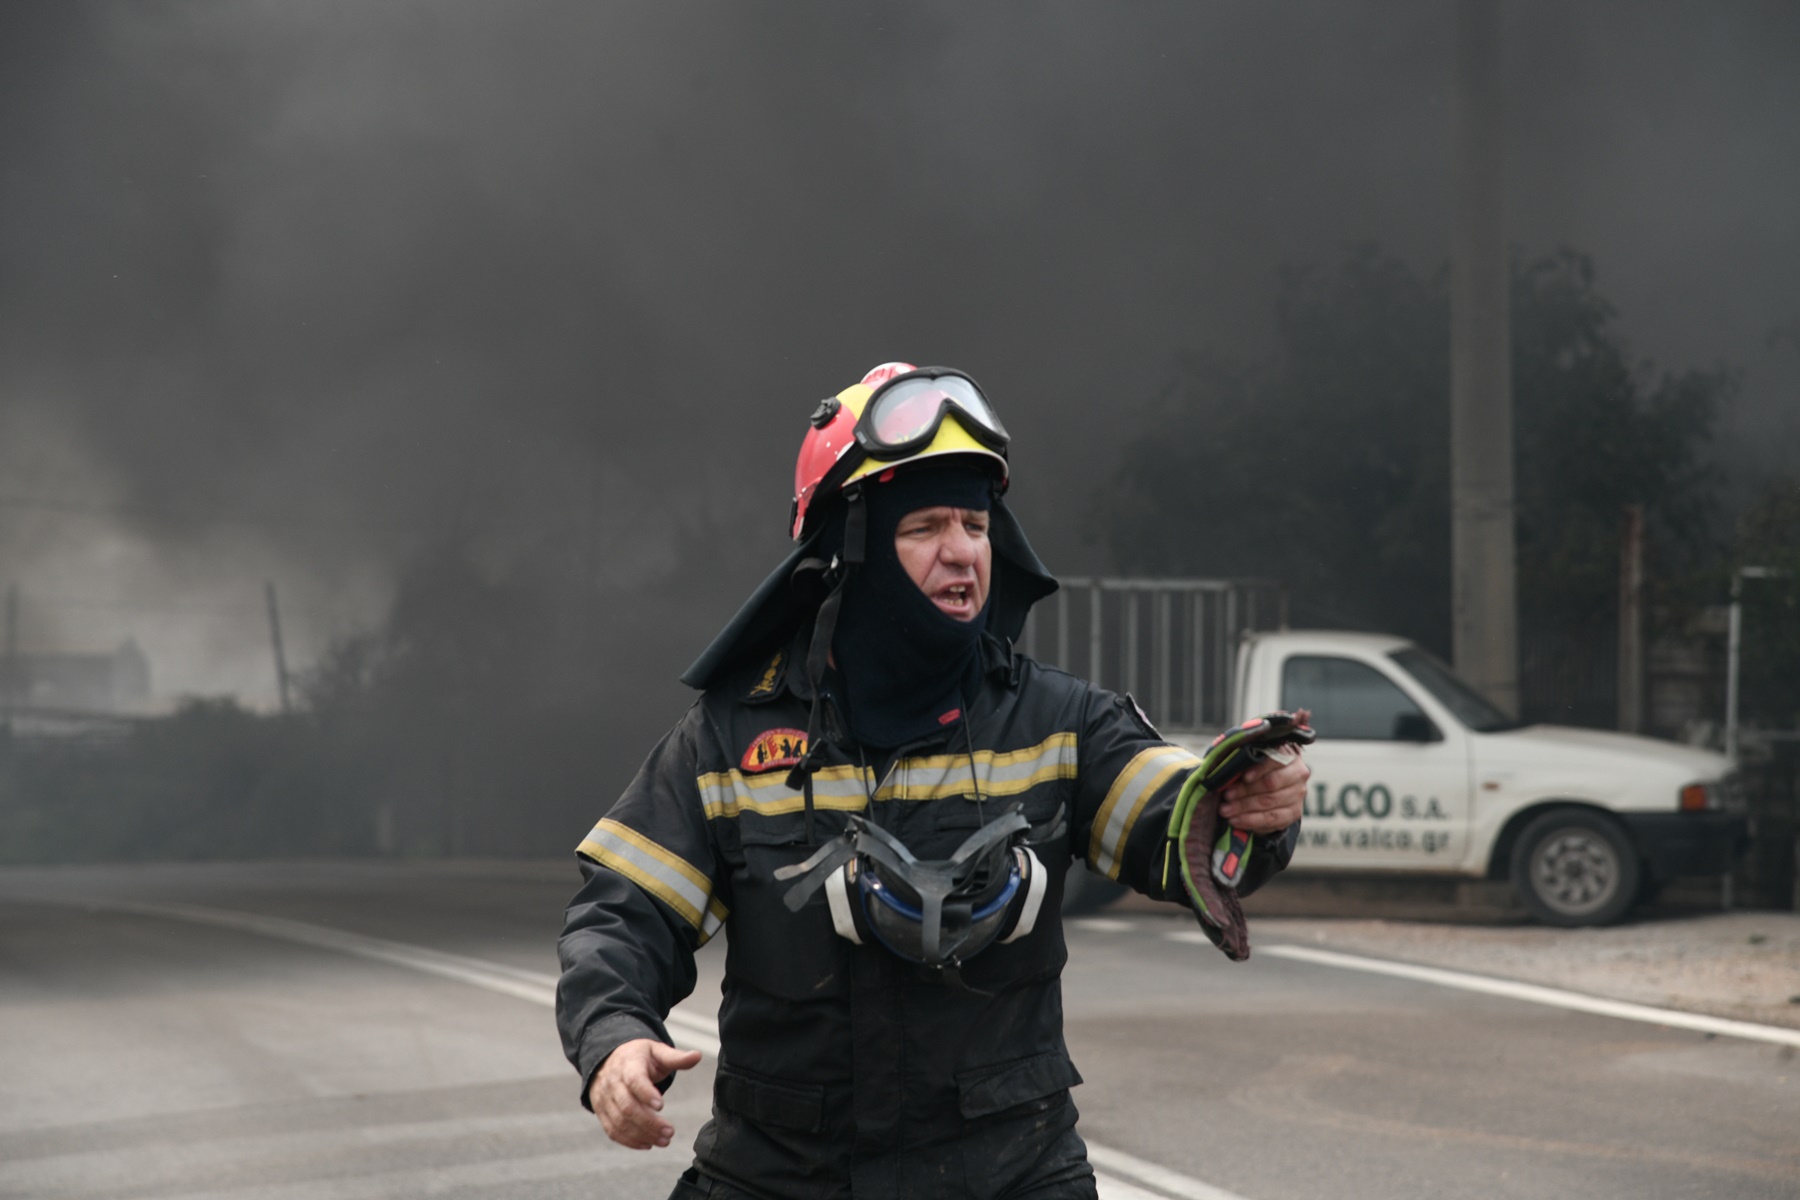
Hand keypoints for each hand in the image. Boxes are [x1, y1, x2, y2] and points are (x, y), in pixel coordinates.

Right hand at [588, 1038, 702, 1149]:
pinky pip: (613, 1131)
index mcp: (628, 1064)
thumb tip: (698, 1056)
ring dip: (642, 1135)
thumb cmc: (638, 1057)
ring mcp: (604, 1099)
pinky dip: (630, 1141)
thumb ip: (676, 1057)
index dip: (646, 1093)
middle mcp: (612, 1082)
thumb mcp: (656, 1051)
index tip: (661, 1105)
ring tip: (664, 1141)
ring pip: (620, 1122)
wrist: (608, 1061)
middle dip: (649, 1122)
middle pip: (627, 1106)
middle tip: (670, 1132)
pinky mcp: (602, 1113)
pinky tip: (648, 1144)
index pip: (634, 1080)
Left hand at [1218, 748, 1308, 833]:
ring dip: (1244, 808)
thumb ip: (1241, 763)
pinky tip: (1236, 821)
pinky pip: (1272, 820)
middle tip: (1226, 796)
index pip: (1275, 760)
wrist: (1273, 788)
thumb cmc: (1256, 769)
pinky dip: (1251, 821)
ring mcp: (1298, 794)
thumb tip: (1224, 771)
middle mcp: (1298, 773)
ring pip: (1270, 803)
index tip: (1244, 777)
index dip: (1259, 769)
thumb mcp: (1250, 761)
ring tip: (1225, 810)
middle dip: (1245, 791)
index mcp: (1287, 755)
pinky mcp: (1294, 812)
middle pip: (1271, 783)